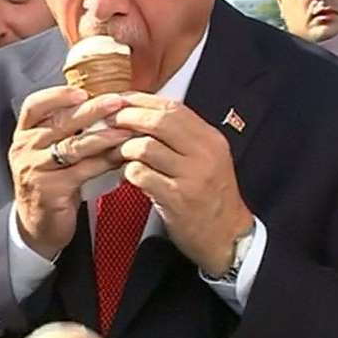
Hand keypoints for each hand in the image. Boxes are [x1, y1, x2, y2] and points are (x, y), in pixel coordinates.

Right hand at [11, 87, 133, 258]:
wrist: (37, 223)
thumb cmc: (50, 181)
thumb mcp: (48, 151)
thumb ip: (66, 130)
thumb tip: (103, 107)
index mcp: (24, 134)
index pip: (34, 106)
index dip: (57, 96)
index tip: (81, 92)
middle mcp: (25, 148)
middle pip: (59, 123)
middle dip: (91, 111)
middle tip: (116, 102)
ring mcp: (35, 169)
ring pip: (74, 146)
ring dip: (104, 136)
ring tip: (126, 130)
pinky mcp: (50, 189)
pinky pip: (83, 170)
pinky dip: (104, 162)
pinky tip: (121, 157)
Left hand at [109, 92, 253, 275]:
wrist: (227, 237)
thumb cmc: (210, 196)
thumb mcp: (206, 159)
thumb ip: (181, 137)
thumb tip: (143, 113)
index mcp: (210, 139)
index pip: (173, 108)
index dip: (142, 101)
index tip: (121, 100)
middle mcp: (205, 154)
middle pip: (159, 121)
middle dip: (128, 118)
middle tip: (109, 123)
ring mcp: (192, 176)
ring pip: (146, 147)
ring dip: (124, 148)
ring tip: (117, 155)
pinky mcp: (178, 199)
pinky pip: (141, 175)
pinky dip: (128, 173)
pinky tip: (127, 178)